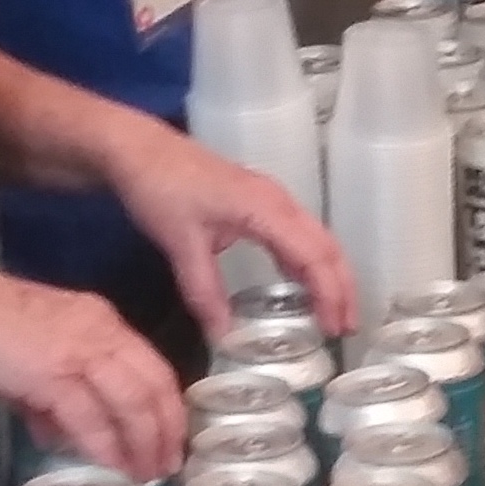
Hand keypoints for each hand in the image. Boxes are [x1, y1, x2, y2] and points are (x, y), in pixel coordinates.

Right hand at [0, 266, 186, 485]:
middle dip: (167, 430)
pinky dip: (107, 447)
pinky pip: (92, 418)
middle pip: (154, 385)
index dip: (168, 406)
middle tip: (169, 465)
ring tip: (147, 474)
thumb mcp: (32, 357)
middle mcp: (100, 330)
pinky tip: (113, 467)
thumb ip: (51, 395)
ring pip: (133, 402)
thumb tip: (59, 434)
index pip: (152, 365)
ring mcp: (80, 351)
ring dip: (144, 443)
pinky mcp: (54, 374)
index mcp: (100, 320)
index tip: (172, 437)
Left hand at [99, 110, 357, 342]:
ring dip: (329, 276)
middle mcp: (277, 201)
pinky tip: (301, 286)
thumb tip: (223, 337)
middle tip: (347, 329)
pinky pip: (297, 234)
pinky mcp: (257, 202)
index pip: (313, 256)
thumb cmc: (160, 188)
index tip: (335, 329)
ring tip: (334, 313)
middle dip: (343, 288)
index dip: (330, 294)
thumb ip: (204, 292)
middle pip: (326, 247)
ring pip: (316, 240)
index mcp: (266, 208)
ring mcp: (270, 199)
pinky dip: (308, 263)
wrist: (137, 148)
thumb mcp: (181, 243)